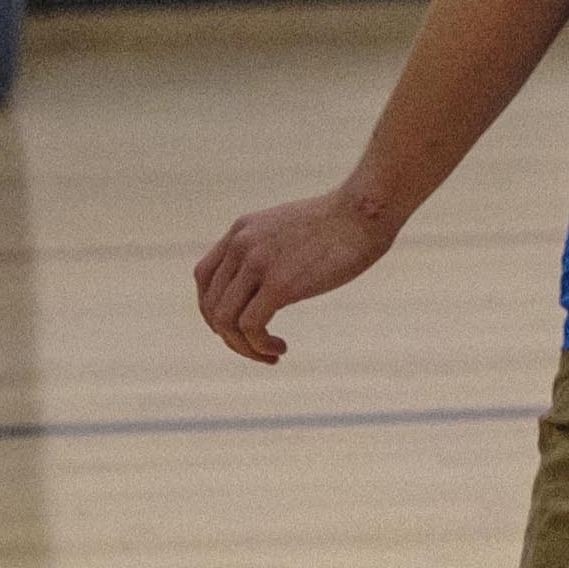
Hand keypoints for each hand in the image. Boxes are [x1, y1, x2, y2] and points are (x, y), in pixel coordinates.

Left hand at [193, 189, 391, 365]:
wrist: (365, 212)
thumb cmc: (342, 222)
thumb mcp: (290, 229)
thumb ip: (271, 248)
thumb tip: (269, 279)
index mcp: (241, 231)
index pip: (204, 278)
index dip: (213, 309)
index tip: (239, 326)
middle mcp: (241, 245)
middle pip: (212, 305)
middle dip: (230, 336)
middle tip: (258, 348)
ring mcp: (257, 264)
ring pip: (225, 321)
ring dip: (243, 347)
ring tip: (270, 354)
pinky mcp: (279, 284)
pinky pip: (250, 327)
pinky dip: (259, 346)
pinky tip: (280, 349)